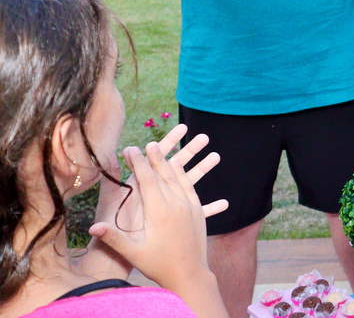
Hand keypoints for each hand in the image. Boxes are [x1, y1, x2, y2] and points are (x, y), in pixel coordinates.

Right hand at [88, 140, 227, 292]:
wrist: (189, 275)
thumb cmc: (158, 265)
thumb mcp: (133, 252)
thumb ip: (113, 238)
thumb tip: (92, 227)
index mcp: (159, 212)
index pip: (147, 180)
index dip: (138, 163)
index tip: (130, 149)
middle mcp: (176, 205)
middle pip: (165, 175)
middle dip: (155, 157)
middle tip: (148, 143)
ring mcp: (189, 207)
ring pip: (180, 179)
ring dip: (172, 163)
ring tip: (165, 151)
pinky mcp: (198, 212)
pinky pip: (191, 189)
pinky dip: (184, 177)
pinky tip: (180, 171)